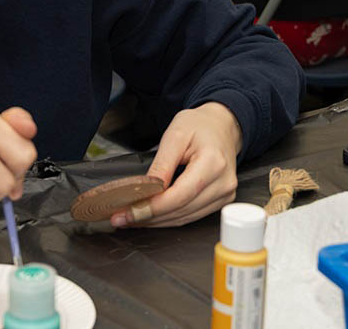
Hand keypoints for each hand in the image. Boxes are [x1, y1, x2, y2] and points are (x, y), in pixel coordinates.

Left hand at [111, 102, 242, 227]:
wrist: (221, 126)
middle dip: (149, 216)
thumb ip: (161, 165)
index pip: (180, 195)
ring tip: (132, 217)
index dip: (153, 207)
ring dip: (157, 221)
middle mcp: (223, 182)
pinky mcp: (220, 201)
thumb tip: (146, 190)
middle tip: (122, 217)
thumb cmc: (199, 126)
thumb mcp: (175, 135)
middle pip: (181, 210)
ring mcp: (224, 194)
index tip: (129, 211)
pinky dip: (169, 218)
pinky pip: (191, 216)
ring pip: (185, 218)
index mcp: (213, 162)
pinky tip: (151, 215)